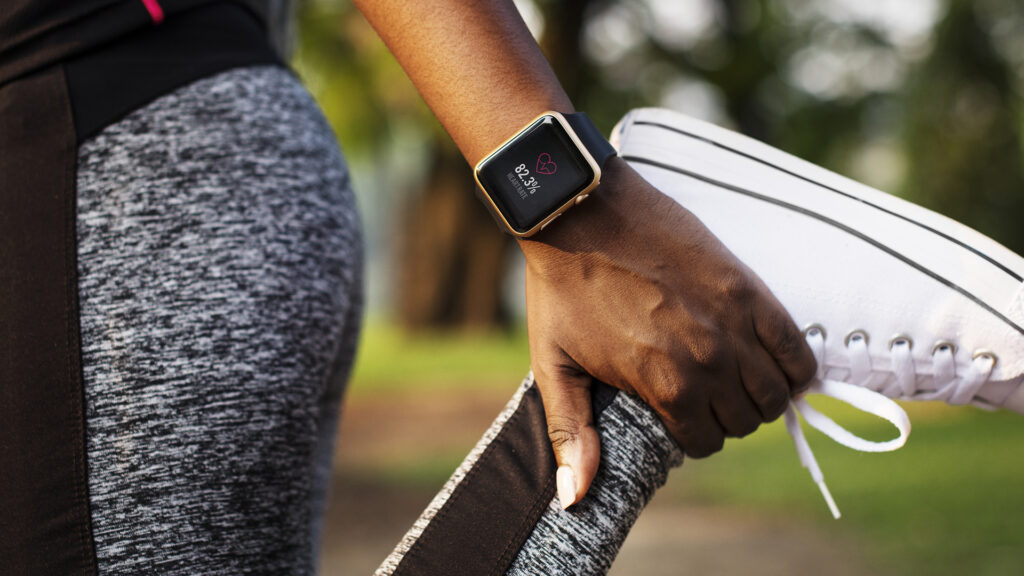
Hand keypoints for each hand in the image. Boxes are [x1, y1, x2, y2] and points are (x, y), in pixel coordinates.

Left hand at [520, 157, 816, 508]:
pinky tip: (771, 361)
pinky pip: (797, 349)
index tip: (677, 414)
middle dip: (725, 416)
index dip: (692, 434)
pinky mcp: (749, 290)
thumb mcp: (554, 364)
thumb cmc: (564, 289)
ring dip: (760, 396)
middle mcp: (708, 362)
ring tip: (734, 379)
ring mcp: (733, 325)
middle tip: (703, 394)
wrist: (582, 212)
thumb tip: (572, 498)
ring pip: (775, 393)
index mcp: (664, 385)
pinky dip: (793, 366)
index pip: (705, 442)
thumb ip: (571, 432)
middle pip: (745, 421)